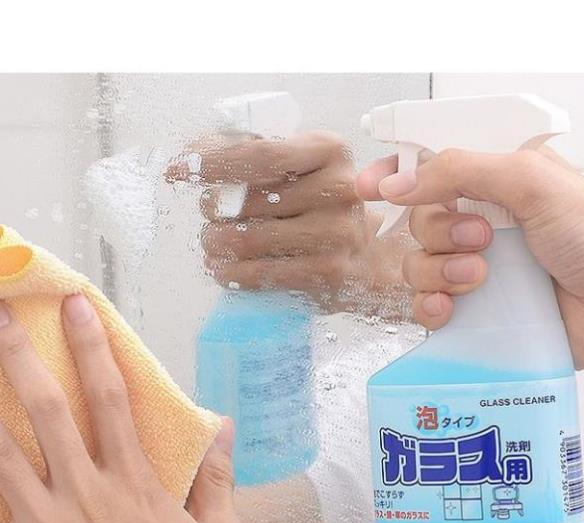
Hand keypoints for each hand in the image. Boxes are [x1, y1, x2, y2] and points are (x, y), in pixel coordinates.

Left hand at [0, 295, 247, 522]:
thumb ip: (216, 475)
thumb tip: (222, 425)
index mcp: (135, 482)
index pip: (111, 397)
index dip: (92, 347)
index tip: (76, 308)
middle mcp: (87, 494)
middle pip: (46, 411)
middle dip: (19, 357)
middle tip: (1, 318)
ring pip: (1, 455)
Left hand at [167, 131, 408, 313]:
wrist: (368, 255)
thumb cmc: (322, 205)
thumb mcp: (305, 167)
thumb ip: (258, 154)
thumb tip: (193, 153)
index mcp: (330, 151)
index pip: (260, 154)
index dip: (213, 164)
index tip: (178, 170)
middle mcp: (339, 189)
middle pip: (248, 199)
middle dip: (213, 208)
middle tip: (210, 215)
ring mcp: (336, 234)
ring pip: (248, 238)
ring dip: (215, 243)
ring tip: (212, 243)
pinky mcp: (327, 272)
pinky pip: (260, 273)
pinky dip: (231, 273)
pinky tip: (223, 269)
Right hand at [357, 148, 583, 371]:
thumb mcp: (532, 182)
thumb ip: (460, 172)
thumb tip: (396, 183)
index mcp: (497, 182)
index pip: (432, 168)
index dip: (397, 175)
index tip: (370, 188)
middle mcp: (483, 223)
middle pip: (418, 219)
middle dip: (438, 229)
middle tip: (482, 238)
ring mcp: (478, 271)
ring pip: (418, 265)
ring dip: (437, 270)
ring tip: (480, 276)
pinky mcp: (478, 314)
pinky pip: (427, 308)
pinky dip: (430, 307)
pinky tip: (449, 309)